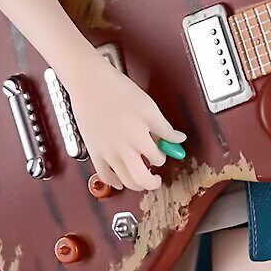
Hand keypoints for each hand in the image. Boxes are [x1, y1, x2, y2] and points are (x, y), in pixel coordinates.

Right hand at [61, 55, 185, 191]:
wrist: (91, 86)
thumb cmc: (120, 92)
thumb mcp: (149, 108)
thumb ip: (165, 128)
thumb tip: (178, 139)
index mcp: (140, 138)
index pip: (158, 158)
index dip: (163, 156)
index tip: (164, 152)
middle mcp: (124, 150)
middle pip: (142, 179)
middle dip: (152, 182)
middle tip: (157, 179)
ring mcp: (107, 154)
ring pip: (125, 181)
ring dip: (136, 184)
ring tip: (142, 178)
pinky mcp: (94, 153)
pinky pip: (105, 177)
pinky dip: (115, 183)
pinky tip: (121, 181)